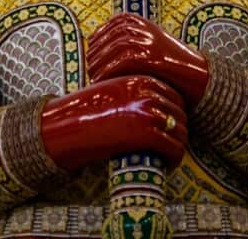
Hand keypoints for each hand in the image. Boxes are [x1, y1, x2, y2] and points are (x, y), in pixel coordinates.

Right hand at [40, 75, 188, 171]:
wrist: (66, 125)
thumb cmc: (86, 113)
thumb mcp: (113, 92)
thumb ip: (135, 97)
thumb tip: (157, 113)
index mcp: (142, 80)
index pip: (176, 98)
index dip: (175, 117)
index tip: (168, 132)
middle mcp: (149, 93)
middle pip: (181, 115)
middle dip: (177, 133)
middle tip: (168, 149)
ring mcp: (150, 112)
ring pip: (181, 134)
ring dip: (177, 148)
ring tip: (167, 160)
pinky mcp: (147, 133)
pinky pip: (174, 149)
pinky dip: (174, 160)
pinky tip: (166, 167)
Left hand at [87, 14, 210, 106]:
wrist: (196, 75)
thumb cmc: (166, 65)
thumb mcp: (146, 45)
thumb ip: (126, 42)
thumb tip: (94, 51)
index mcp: (139, 21)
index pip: (107, 28)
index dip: (96, 43)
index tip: (90, 57)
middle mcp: (142, 27)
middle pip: (107, 39)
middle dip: (95, 55)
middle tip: (90, 70)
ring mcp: (147, 40)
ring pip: (112, 50)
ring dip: (99, 65)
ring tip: (94, 78)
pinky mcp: (151, 55)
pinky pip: (121, 61)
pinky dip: (108, 71)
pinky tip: (102, 82)